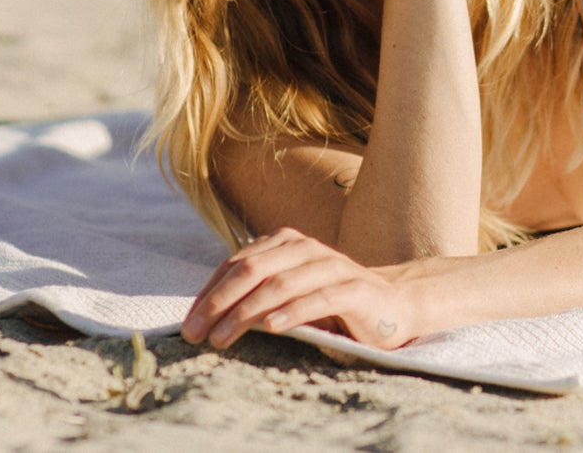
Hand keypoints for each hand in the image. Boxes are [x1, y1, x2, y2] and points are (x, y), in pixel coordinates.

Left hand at [186, 228, 437, 349]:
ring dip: (245, 313)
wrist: (395, 307)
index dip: (208, 294)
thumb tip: (204, 316)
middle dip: (217, 303)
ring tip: (222, 339)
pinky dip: (291, 312)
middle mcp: (307, 249)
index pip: (235, 264)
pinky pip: (318, 298)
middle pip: (251, 270)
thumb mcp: (289, 295)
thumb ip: (256, 294)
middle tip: (195, 334)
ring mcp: (333, 267)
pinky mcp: (356, 289)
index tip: (188, 325)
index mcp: (286, 245)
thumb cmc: (333, 306)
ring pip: (279, 284)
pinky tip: (271, 328)